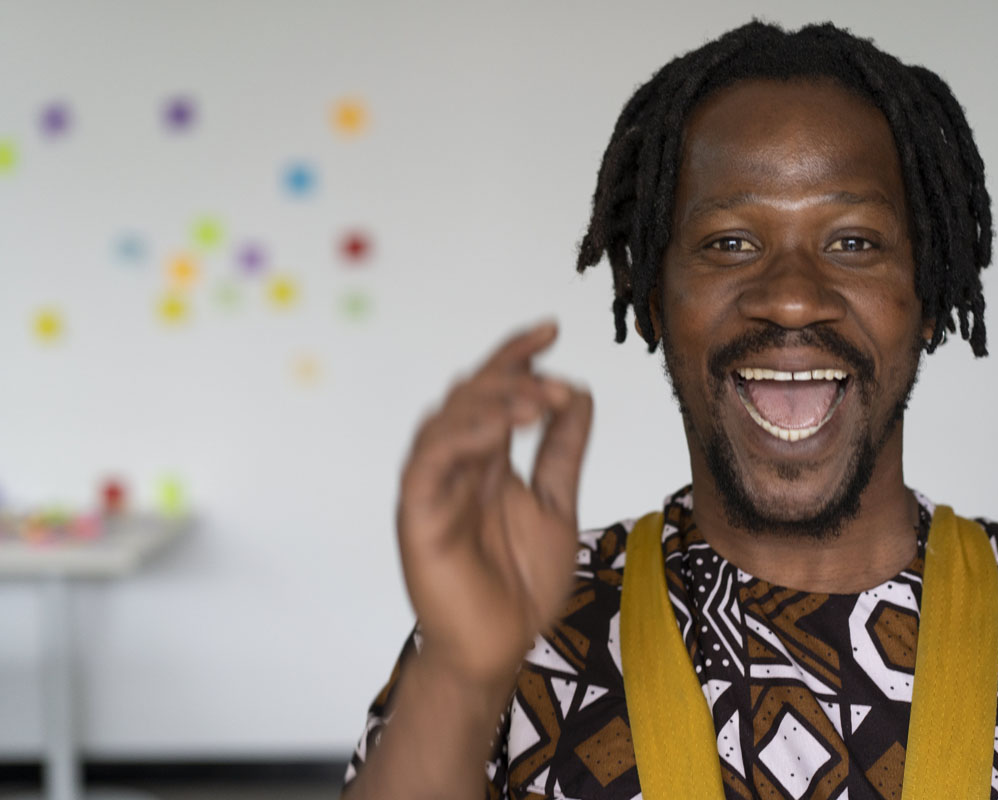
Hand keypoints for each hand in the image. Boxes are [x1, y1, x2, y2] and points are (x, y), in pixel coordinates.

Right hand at [397, 321, 592, 686]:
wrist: (501, 645)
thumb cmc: (521, 581)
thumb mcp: (557, 502)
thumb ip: (563, 450)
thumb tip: (579, 392)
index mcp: (486, 458)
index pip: (495, 391)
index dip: (516, 355)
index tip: (551, 327)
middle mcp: (456, 464)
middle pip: (470, 396)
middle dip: (511, 378)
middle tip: (552, 385)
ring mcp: (435, 486)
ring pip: (447, 420)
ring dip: (490, 403)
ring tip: (533, 403)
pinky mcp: (419, 514)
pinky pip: (430, 463)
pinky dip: (460, 438)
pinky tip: (497, 431)